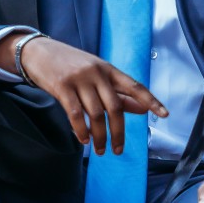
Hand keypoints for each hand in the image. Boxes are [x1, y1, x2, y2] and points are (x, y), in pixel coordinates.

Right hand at [12, 35, 167, 154]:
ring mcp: (79, 79)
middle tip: (119, 149)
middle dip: (118, 132)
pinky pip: (75, 114)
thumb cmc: (70, 65)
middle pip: (115, 106)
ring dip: (99, 136)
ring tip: (100, 150)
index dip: (151, 100)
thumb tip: (142, 109)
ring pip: (96, 113)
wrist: (38, 51)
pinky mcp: (62, 86)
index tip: (164, 114)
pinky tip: (84, 140)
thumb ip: (118, 92)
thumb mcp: (96, 74)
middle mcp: (97, 73)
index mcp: (109, 69)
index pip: (134, 86)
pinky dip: (81, 130)